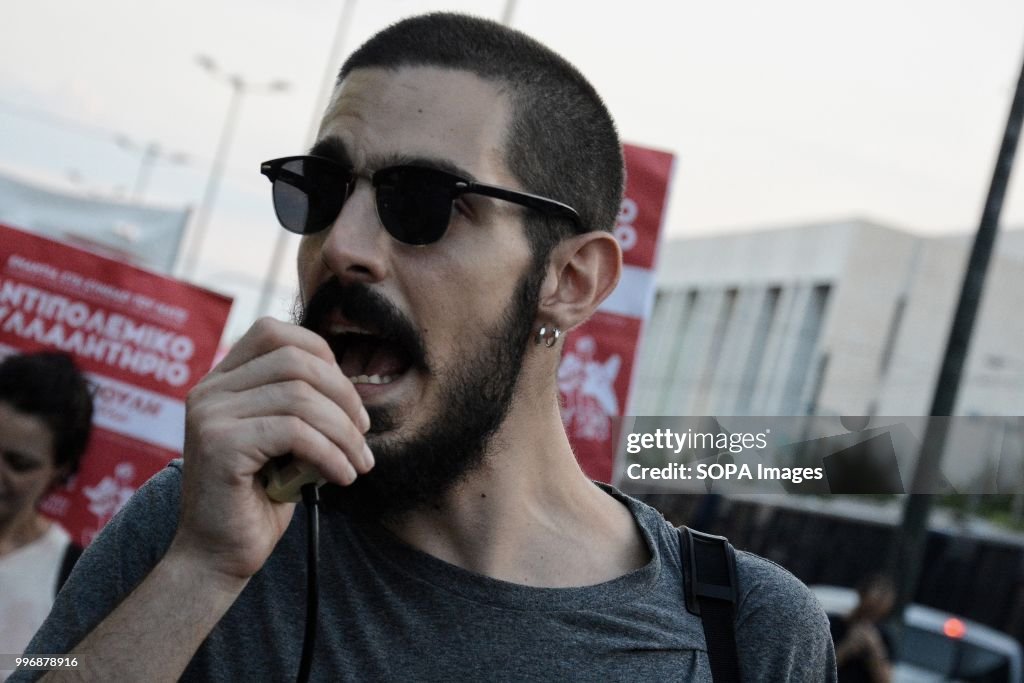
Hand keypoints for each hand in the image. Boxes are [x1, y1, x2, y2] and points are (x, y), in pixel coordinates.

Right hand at [168, 318, 373, 579]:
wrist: (217, 558)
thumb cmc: (257, 500)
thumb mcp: (282, 441)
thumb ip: (300, 404)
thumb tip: (352, 387)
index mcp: (220, 381)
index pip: (274, 333)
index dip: (321, 355)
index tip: (347, 400)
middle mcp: (209, 390)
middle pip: (295, 360)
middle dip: (343, 395)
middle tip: (363, 434)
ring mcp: (210, 415)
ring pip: (300, 397)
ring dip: (343, 431)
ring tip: (359, 462)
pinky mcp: (220, 445)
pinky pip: (294, 432)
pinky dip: (330, 453)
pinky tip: (343, 476)